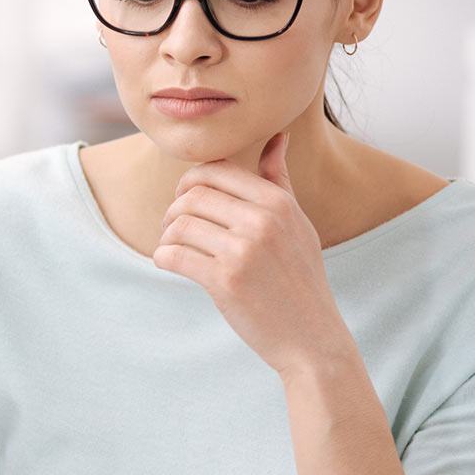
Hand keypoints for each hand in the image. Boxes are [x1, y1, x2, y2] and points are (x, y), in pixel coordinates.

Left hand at [152, 133, 354, 374]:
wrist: (312, 338)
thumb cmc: (300, 279)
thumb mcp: (298, 224)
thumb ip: (279, 181)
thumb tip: (277, 136)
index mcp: (278, 203)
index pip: (214, 170)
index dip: (190, 182)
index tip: (185, 200)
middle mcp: (262, 221)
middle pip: (192, 195)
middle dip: (173, 209)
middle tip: (172, 228)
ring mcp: (244, 251)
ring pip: (178, 224)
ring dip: (166, 236)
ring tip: (172, 247)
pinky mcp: (225, 281)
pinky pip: (173, 255)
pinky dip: (163, 258)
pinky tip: (170, 264)